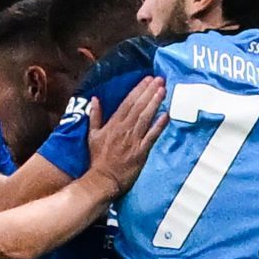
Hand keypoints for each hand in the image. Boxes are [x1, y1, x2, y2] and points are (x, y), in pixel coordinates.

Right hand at [83, 76, 166, 193]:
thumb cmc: (97, 159)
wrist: (102, 179)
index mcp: (113, 124)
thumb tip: (95, 99)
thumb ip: (95, 116)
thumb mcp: (92, 135)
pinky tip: (166, 115)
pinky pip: (152, 136)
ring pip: (146, 117)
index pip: (127, 102)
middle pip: (138, 106)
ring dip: (155, 103)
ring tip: (163, 90)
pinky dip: (159, 125)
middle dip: (149, 91)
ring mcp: (133, 140)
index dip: (138, 90)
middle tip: (159, 79)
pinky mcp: (141, 151)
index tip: (147, 79)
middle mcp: (124, 129)